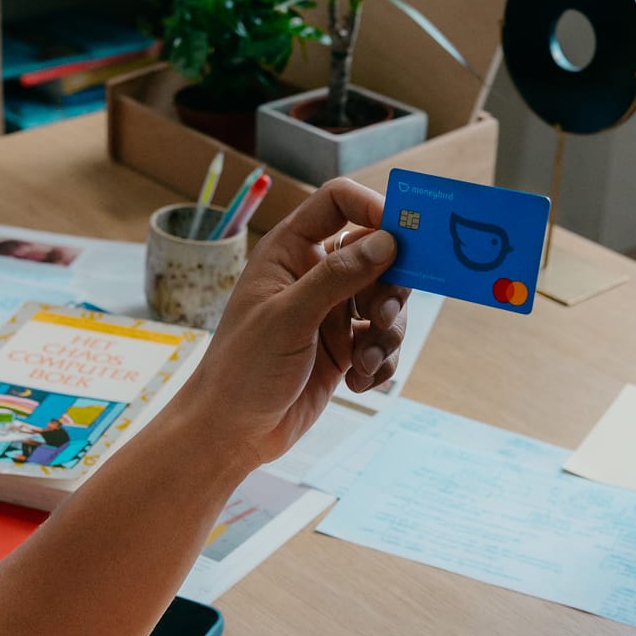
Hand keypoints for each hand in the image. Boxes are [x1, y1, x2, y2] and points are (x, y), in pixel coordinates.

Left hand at [177, 178, 407, 466]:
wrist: (232, 432)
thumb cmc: (243, 369)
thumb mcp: (289, 318)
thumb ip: (338, 276)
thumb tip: (387, 240)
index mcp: (290, 251)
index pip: (339, 202)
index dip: (374, 207)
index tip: (403, 235)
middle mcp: (313, 274)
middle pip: (378, 253)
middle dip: (391, 286)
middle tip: (381, 316)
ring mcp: (331, 311)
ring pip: (386, 300)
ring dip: (388, 331)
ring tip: (366, 362)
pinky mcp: (344, 347)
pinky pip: (383, 340)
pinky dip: (381, 360)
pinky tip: (360, 382)